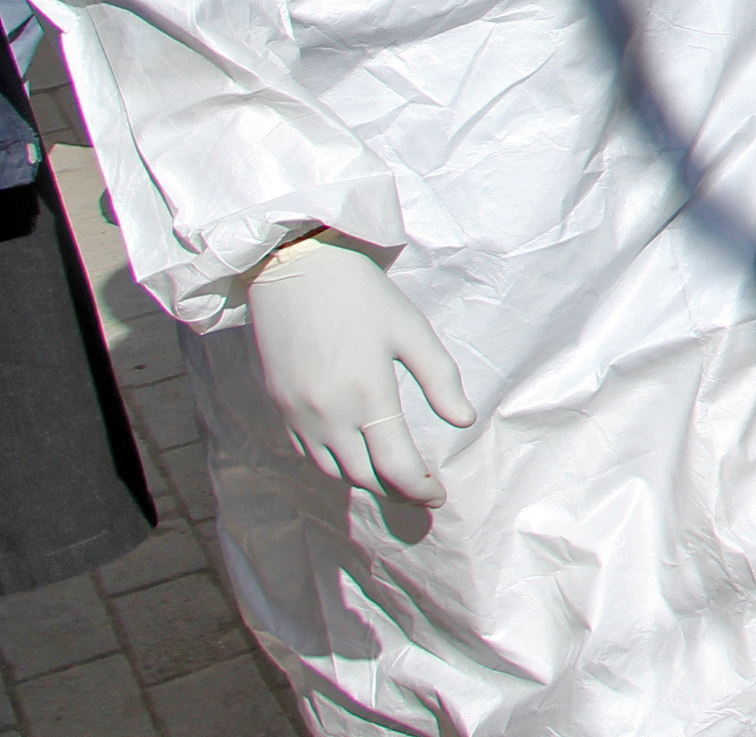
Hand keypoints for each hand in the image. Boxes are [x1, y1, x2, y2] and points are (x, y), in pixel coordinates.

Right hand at [245, 236, 474, 505]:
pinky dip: (332, 465)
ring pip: (331, 472)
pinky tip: (353, 455)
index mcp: (367, 395)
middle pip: (363, 477)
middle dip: (395, 491)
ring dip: (363, 482)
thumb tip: (464, 421)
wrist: (294, 270)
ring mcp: (298, 414)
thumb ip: (440, 379)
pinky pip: (306, 454)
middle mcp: (327, 415)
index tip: (439, 496)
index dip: (419, 489)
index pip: (395, 466)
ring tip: (392, 477)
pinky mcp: (279, 407)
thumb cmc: (362, 296)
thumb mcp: (411, 330)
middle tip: (421, 490)